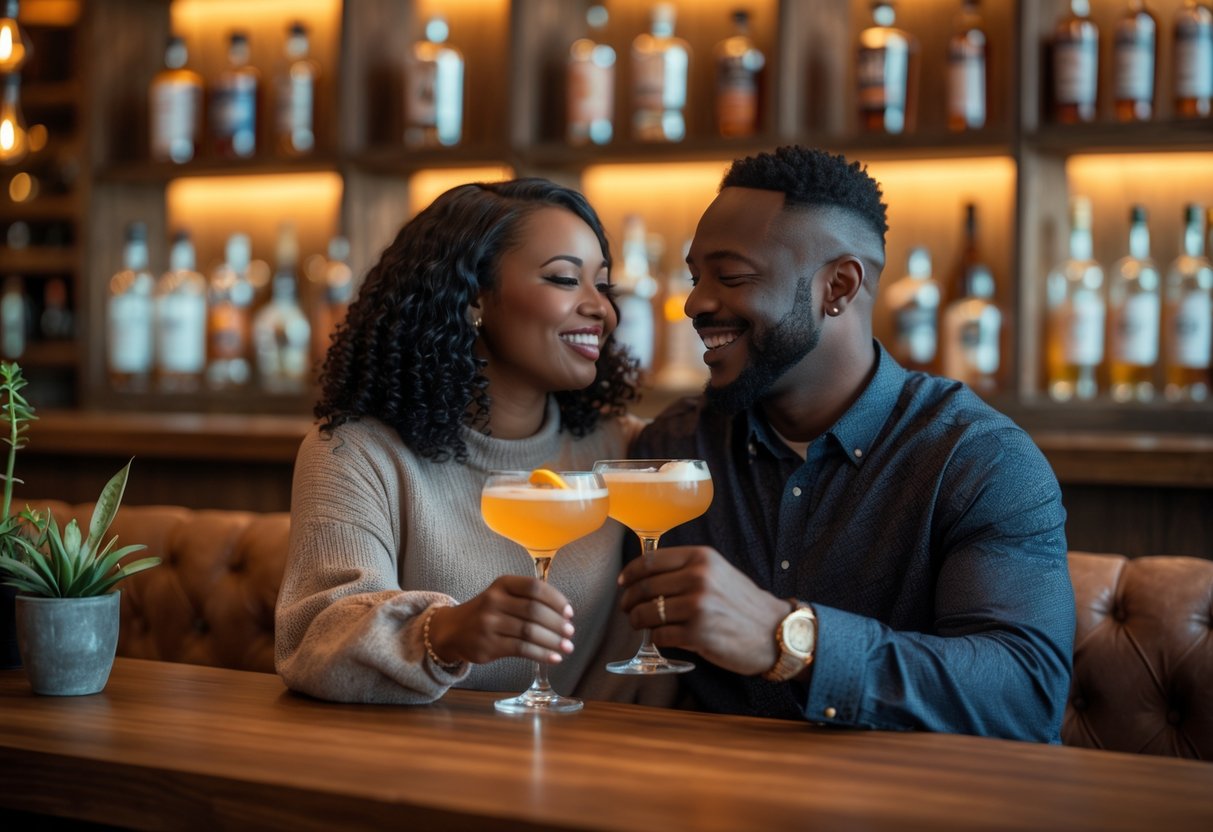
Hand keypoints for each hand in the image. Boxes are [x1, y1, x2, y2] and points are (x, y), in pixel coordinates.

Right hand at [426, 575, 574, 665]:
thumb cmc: (487, 612)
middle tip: (570, 632)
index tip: (569, 612)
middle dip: (557, 623)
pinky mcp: (488, 645)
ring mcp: (489, 623)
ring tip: (567, 647)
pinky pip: (521, 650)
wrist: (452, 630)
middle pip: (534, 611)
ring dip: (553, 641)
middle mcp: (494, 601)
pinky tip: (554, 658)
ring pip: (529, 632)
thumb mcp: (502, 595)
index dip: (556, 600)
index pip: (535, 588)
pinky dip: (541, 654)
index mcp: (502, 584)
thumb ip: (528, 599)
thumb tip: (564, 614)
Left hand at [618, 545, 789, 675]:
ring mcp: (698, 606)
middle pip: (645, 587)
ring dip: (637, 620)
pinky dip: (656, 638)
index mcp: (702, 558)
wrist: (774, 632)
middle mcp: (699, 578)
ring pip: (647, 613)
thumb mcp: (718, 572)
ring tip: (640, 624)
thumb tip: (647, 574)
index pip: (650, 561)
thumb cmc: (743, 604)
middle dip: (629, 600)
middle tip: (627, 608)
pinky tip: (663, 636)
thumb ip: (687, 568)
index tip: (623, 582)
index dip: (630, 573)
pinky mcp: (698, 634)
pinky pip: (659, 635)